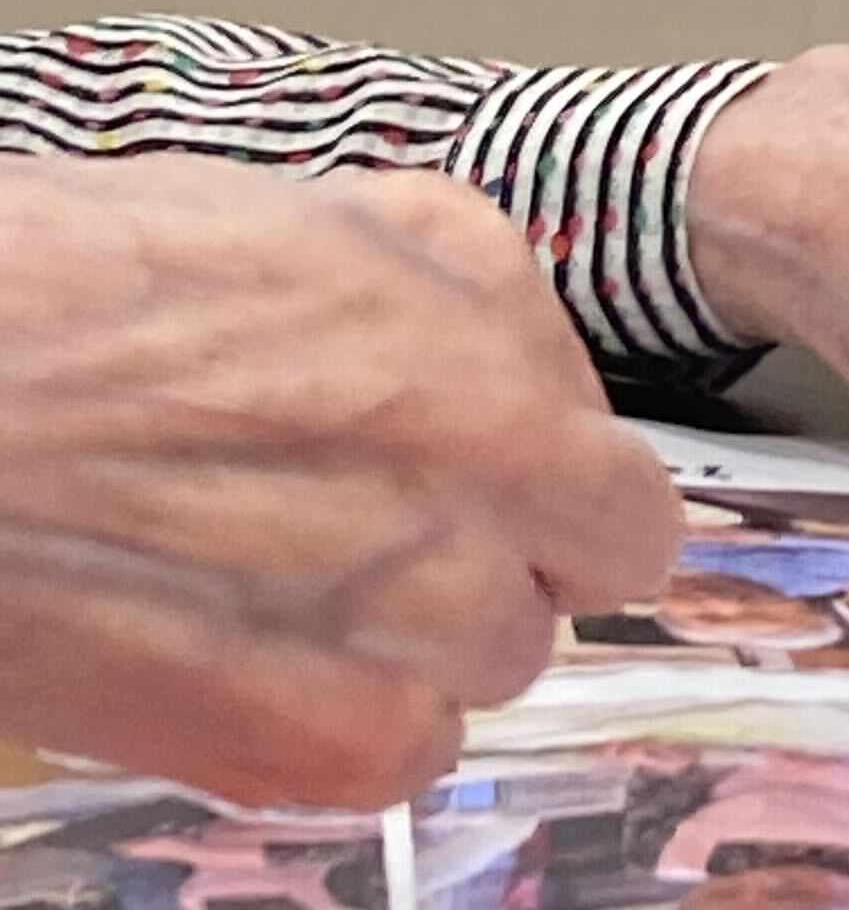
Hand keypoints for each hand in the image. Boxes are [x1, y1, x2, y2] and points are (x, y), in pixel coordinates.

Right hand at [0, 158, 675, 806]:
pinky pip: (397, 758)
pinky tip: (263, 656)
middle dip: (508, 558)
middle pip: (574, 583)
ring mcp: (404, 621)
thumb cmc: (88, 286)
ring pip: (489, 671)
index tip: (514, 487)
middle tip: (395, 531)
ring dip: (426, 643)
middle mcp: (479, 482)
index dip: (566, 488)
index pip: (631, 490)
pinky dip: (349, 725)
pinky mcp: (308, 738)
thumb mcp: (326, 219)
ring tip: (298, 584)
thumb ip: (463, 300)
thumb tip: (519, 370)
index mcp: (488, 344)